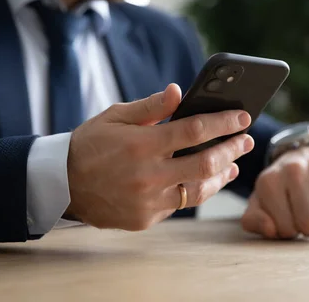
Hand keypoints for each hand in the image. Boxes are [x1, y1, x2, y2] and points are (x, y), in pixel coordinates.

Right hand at [65, 83, 254, 230]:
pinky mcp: (145, 219)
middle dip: (232, 150)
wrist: (62, 184)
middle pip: (205, 163)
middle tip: (246, 141)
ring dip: (221, 176)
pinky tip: (205, 182)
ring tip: (234, 165)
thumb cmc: (90, 144)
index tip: (242, 116)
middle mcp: (148, 174)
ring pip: (198, 190)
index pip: (195, 130)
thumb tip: (178, 91)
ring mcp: (148, 200)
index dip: (223, 122)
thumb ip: (150, 107)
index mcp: (142, 144)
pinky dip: (195, 191)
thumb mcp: (115, 117)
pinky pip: (179, 205)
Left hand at [241, 145, 308, 238]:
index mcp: (269, 182)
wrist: (302, 157)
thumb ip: (254, 221)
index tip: (288, 217)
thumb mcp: (261, 204)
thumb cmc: (282, 189)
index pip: (285, 229)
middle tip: (306, 215)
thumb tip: (271, 229)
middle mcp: (292, 169)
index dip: (289, 231)